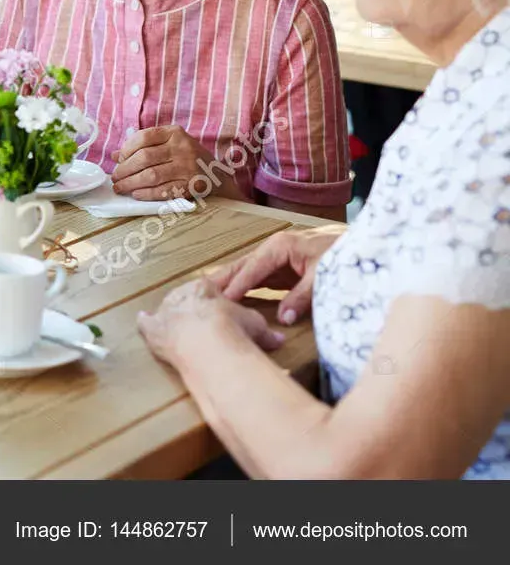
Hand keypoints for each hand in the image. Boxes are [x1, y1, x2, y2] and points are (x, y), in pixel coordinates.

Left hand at [112, 124, 241, 202]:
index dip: (126, 149)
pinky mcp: (191, 186)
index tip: (118, 160)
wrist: (218, 177)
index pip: (144, 137)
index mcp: (175, 133)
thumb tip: (115, 156)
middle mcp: (182, 148)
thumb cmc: (187, 159)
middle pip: (144, 158)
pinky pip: (162, 191)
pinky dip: (146, 193)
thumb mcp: (169, 145)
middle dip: (124, 169)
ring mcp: (188, 167)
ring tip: (120, 187)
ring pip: (151, 175)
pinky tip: (136, 194)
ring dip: (130, 183)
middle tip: (115, 178)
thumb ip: (144, 147)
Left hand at [138, 278, 284, 367]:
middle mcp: (181, 294)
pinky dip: (146, 323)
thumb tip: (279, 339)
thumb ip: (264, 330)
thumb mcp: (255, 326)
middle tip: (203, 324)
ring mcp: (165, 311)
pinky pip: (146, 323)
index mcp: (205, 288)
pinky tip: (144, 321)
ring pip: (166, 309)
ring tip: (179, 325)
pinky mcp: (153, 330)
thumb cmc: (233, 330)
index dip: (214, 302)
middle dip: (193, 309)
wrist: (209, 345)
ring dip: (172, 317)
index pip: (208, 289)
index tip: (219, 311)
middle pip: (186, 298)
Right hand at [207, 228, 342, 324]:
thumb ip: (302, 297)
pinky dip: (243, 288)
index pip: (251, 269)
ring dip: (228, 284)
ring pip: (245, 272)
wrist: (366, 246)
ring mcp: (276, 260)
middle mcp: (273, 250)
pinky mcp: (282, 270)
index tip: (221, 302)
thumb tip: (282, 319)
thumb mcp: (324, 276)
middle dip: (220, 281)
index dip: (236, 287)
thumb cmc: (345, 255)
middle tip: (197, 295)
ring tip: (206, 297)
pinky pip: (257, 280)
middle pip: (240, 267)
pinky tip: (232, 299)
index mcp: (279, 246)